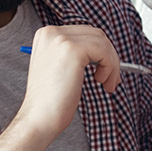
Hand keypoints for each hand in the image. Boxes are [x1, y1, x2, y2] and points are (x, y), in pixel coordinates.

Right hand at [17, 24, 119, 139]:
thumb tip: (105, 50)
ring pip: (102, 42)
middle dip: (109, 56)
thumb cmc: (51, 100)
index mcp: (46, 35)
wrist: (39, 118)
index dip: (100, 51)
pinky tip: (102, 82)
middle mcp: (51, 32)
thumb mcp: (61, 68)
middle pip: (95, 34)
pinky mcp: (72, 50)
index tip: (105, 71)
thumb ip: (76, 54)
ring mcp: (61, 39)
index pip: (84, 33)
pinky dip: (110, 67)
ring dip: (112, 64)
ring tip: (107, 84)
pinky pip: (104, 51)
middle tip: (111, 79)